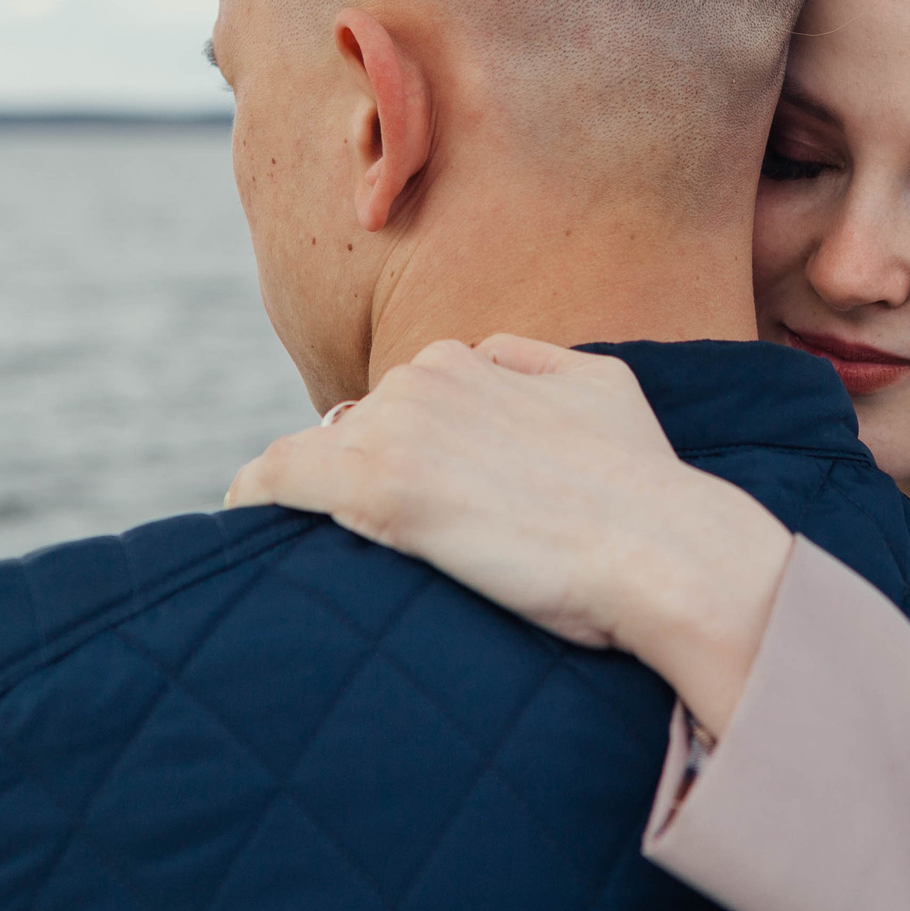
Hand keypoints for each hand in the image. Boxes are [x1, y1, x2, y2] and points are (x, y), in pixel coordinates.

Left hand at [225, 335, 792, 734]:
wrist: (663, 549)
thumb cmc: (644, 486)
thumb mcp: (601, 384)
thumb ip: (534, 364)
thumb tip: (490, 359)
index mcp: (468, 358)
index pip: (400, 404)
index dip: (403, 456)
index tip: (415, 503)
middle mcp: (423, 378)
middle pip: (353, 431)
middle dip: (360, 476)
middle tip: (389, 543)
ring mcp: (398, 430)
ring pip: (313, 456)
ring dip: (315, 498)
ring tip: (321, 552)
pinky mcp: (377, 489)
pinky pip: (276, 480)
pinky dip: (256, 500)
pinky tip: (246, 525)